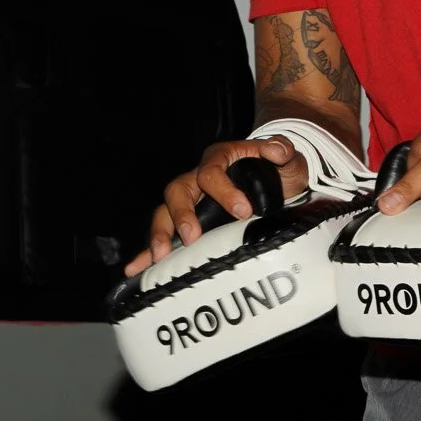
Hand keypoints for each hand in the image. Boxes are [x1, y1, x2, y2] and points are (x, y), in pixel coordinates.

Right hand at [123, 135, 310, 274]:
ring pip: (164, 211)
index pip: (212, 172)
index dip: (224, 192)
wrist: (275, 177)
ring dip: (160, 233)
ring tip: (160, 256)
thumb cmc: (276, 167)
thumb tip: (276, 151)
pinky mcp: (188, 219)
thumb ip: (281, 151)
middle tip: (192, 237)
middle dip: (182, 214)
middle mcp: (199, 176)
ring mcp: (190, 199)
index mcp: (220, 158)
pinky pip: (164, 233)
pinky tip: (135, 269)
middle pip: (178, 190)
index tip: (243, 211)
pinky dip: (148, 250)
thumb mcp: (284, 155)